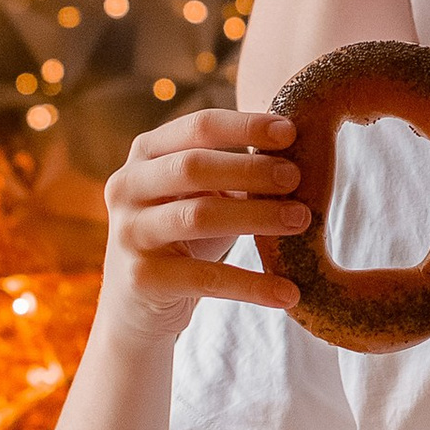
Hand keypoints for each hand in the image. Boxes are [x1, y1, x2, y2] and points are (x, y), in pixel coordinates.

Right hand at [99, 107, 310, 321]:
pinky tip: (288, 293)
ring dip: (257, 216)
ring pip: (199, 216)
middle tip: (296, 177)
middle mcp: (127, 186)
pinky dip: (252, 285)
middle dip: (250, 169)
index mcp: (146, 154)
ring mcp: (129, 232)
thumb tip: (299, 151)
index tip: (291, 133)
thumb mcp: (202, 194)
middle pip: (193, 166)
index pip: (198, 128)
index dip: (245, 126)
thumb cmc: (182, 235)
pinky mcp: (142, 278)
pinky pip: (206, 278)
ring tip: (301, 220)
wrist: (138, 303)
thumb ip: (235, 171)